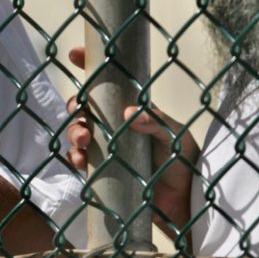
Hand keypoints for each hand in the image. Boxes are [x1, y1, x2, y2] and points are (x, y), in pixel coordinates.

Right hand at [65, 47, 199, 231]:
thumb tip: (127, 113)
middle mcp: (116, 125)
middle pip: (85, 107)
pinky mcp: (101, 171)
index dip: (91, 65)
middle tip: (79, 110)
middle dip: (76, 105)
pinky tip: (80, 161)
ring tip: (82, 140)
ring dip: (74, 131)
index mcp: (133, 110)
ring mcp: (106, 148)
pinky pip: (79, 159)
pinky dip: (75, 157)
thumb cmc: (185, 163)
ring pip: (78, 131)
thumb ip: (155, 121)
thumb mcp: (176, 135)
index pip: (110, 82)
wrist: (185, 204)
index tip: (76, 53)